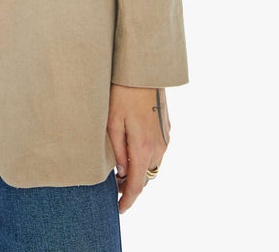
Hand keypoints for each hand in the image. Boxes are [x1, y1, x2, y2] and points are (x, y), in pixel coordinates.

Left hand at [107, 84, 170, 213]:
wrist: (143, 68)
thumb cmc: (122, 92)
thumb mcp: (112, 122)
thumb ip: (118, 151)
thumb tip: (122, 172)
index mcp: (144, 148)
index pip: (137, 185)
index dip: (127, 200)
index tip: (119, 209)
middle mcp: (159, 146)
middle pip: (147, 176)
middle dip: (132, 184)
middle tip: (113, 185)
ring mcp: (166, 136)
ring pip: (154, 164)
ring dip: (140, 169)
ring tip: (120, 167)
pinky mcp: (166, 126)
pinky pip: (158, 150)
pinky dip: (146, 156)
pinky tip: (133, 148)